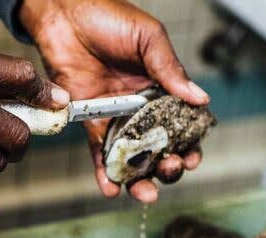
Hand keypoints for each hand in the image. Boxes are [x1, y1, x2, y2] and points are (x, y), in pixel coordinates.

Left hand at [19, 0, 209, 202]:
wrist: (65, 14)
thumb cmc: (109, 18)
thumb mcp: (149, 39)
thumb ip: (171, 70)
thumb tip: (201, 100)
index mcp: (162, 89)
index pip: (181, 124)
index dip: (190, 144)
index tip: (192, 156)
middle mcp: (140, 109)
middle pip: (159, 148)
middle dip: (168, 167)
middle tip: (170, 169)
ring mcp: (115, 118)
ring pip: (131, 158)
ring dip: (140, 179)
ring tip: (145, 192)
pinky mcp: (89, 122)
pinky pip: (98, 153)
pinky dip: (105, 174)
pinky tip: (112, 190)